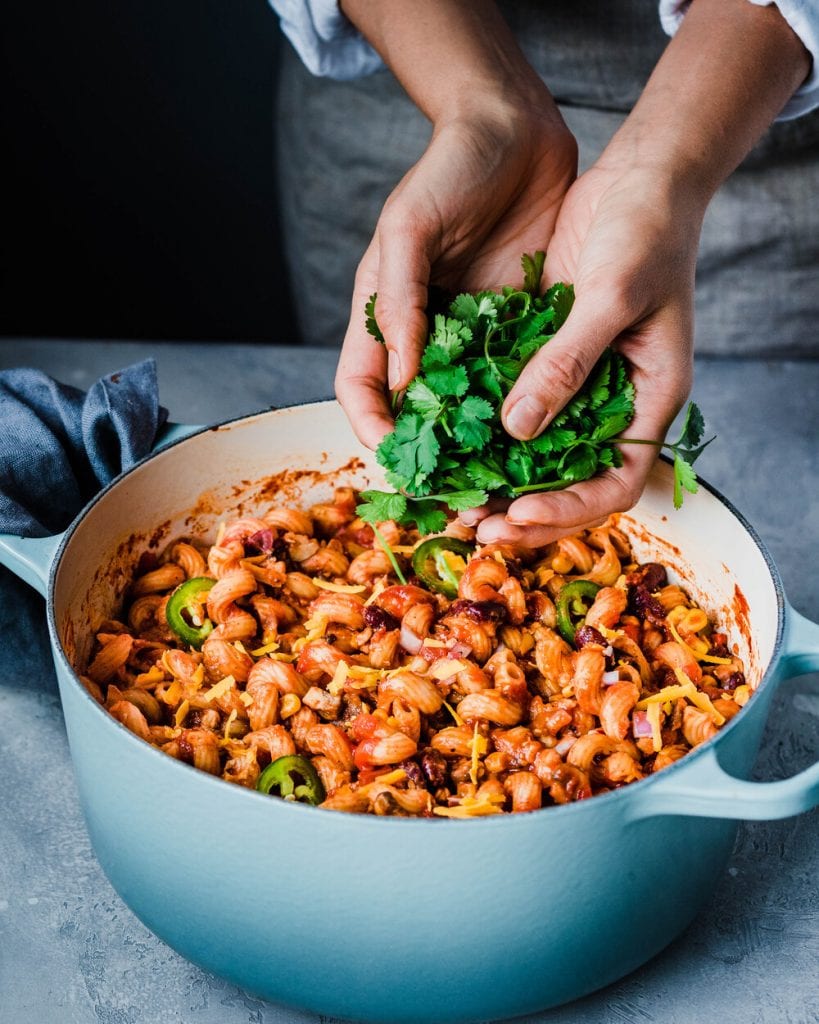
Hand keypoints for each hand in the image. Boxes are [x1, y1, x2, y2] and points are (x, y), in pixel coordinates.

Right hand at [335, 100, 576, 449]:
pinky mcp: (519, 326)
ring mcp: (473, 333)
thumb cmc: (449, 170)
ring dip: (478, 442)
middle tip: (449, 486)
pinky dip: (524, 407)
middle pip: (415, 409)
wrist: (517, 128)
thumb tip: (398, 378)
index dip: (368, 423)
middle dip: (427, 452)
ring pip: (468, 404)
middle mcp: (426, 333)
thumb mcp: (411, 229)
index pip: (361, 385)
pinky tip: (542, 431)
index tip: (391, 455)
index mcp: (385, 313)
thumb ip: (398, 300)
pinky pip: (518, 377)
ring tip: (499, 477)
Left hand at [465, 158, 704, 545]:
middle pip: (572, 485)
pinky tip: (447, 442)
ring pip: (539, 456)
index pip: (616, 484)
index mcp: (650, 401)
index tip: (515, 514)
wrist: (641, 177)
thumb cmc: (647, 231)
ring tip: (451, 499)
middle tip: (470, 527)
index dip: (568, 511)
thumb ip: (567, 363)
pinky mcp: (547, 359)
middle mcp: (615, 405)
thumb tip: (518, 431)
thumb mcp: (611, 296)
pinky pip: (516, 409)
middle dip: (523, 513)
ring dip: (498, 481)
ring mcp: (580, 385)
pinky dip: (486, 431)